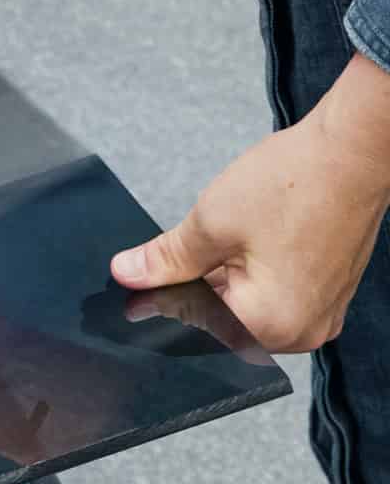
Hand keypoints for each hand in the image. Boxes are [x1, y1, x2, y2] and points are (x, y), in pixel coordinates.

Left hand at [111, 76, 389, 352]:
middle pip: (225, 324)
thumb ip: (167, 258)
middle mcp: (302, 332)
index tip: (137, 287)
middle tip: (180, 251)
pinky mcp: (328, 294)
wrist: (354, 151)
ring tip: (223, 237)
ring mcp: (320, 315)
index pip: (196, 327)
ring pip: (249, 309)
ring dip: (223, 281)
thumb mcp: (212, 221)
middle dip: (194, 291)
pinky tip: (244, 241)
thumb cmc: (297, 182)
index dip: (162, 303)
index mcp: (271, 323)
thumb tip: (129, 275)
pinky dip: (251, 275)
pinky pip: (276, 297)